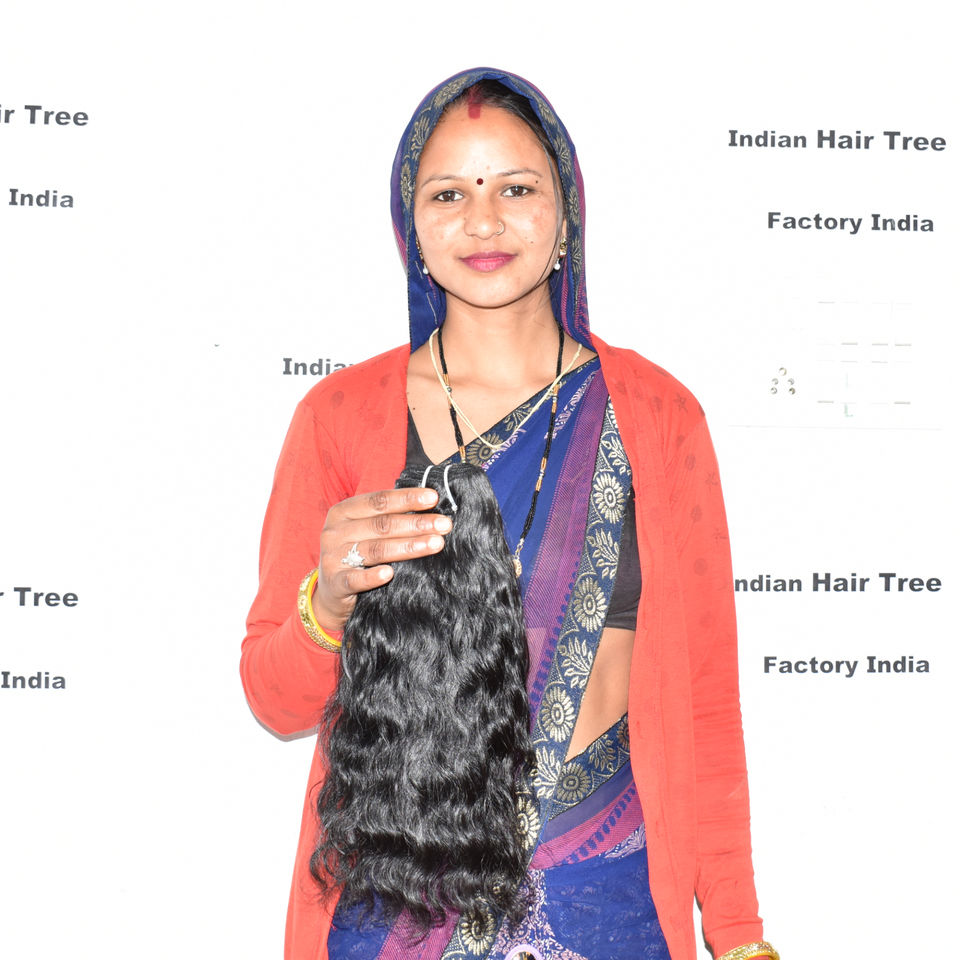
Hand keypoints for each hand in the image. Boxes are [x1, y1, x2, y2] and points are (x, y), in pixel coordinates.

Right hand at [312, 487, 450, 629]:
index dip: (407, 498)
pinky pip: (355, 579)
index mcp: (343, 511)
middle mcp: (335, 531)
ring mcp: (333, 557)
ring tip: (436, 544)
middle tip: (444, 525)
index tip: (434, 498)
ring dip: (408, 547)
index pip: (379, 501)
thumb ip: (388, 517)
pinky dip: (372, 576)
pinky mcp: (335, 583)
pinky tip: (389, 574)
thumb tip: (430, 505)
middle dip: (416, 523)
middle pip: (381, 525)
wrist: (331, 591)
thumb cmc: (356, 553)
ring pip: (375, 550)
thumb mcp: (364, 529)